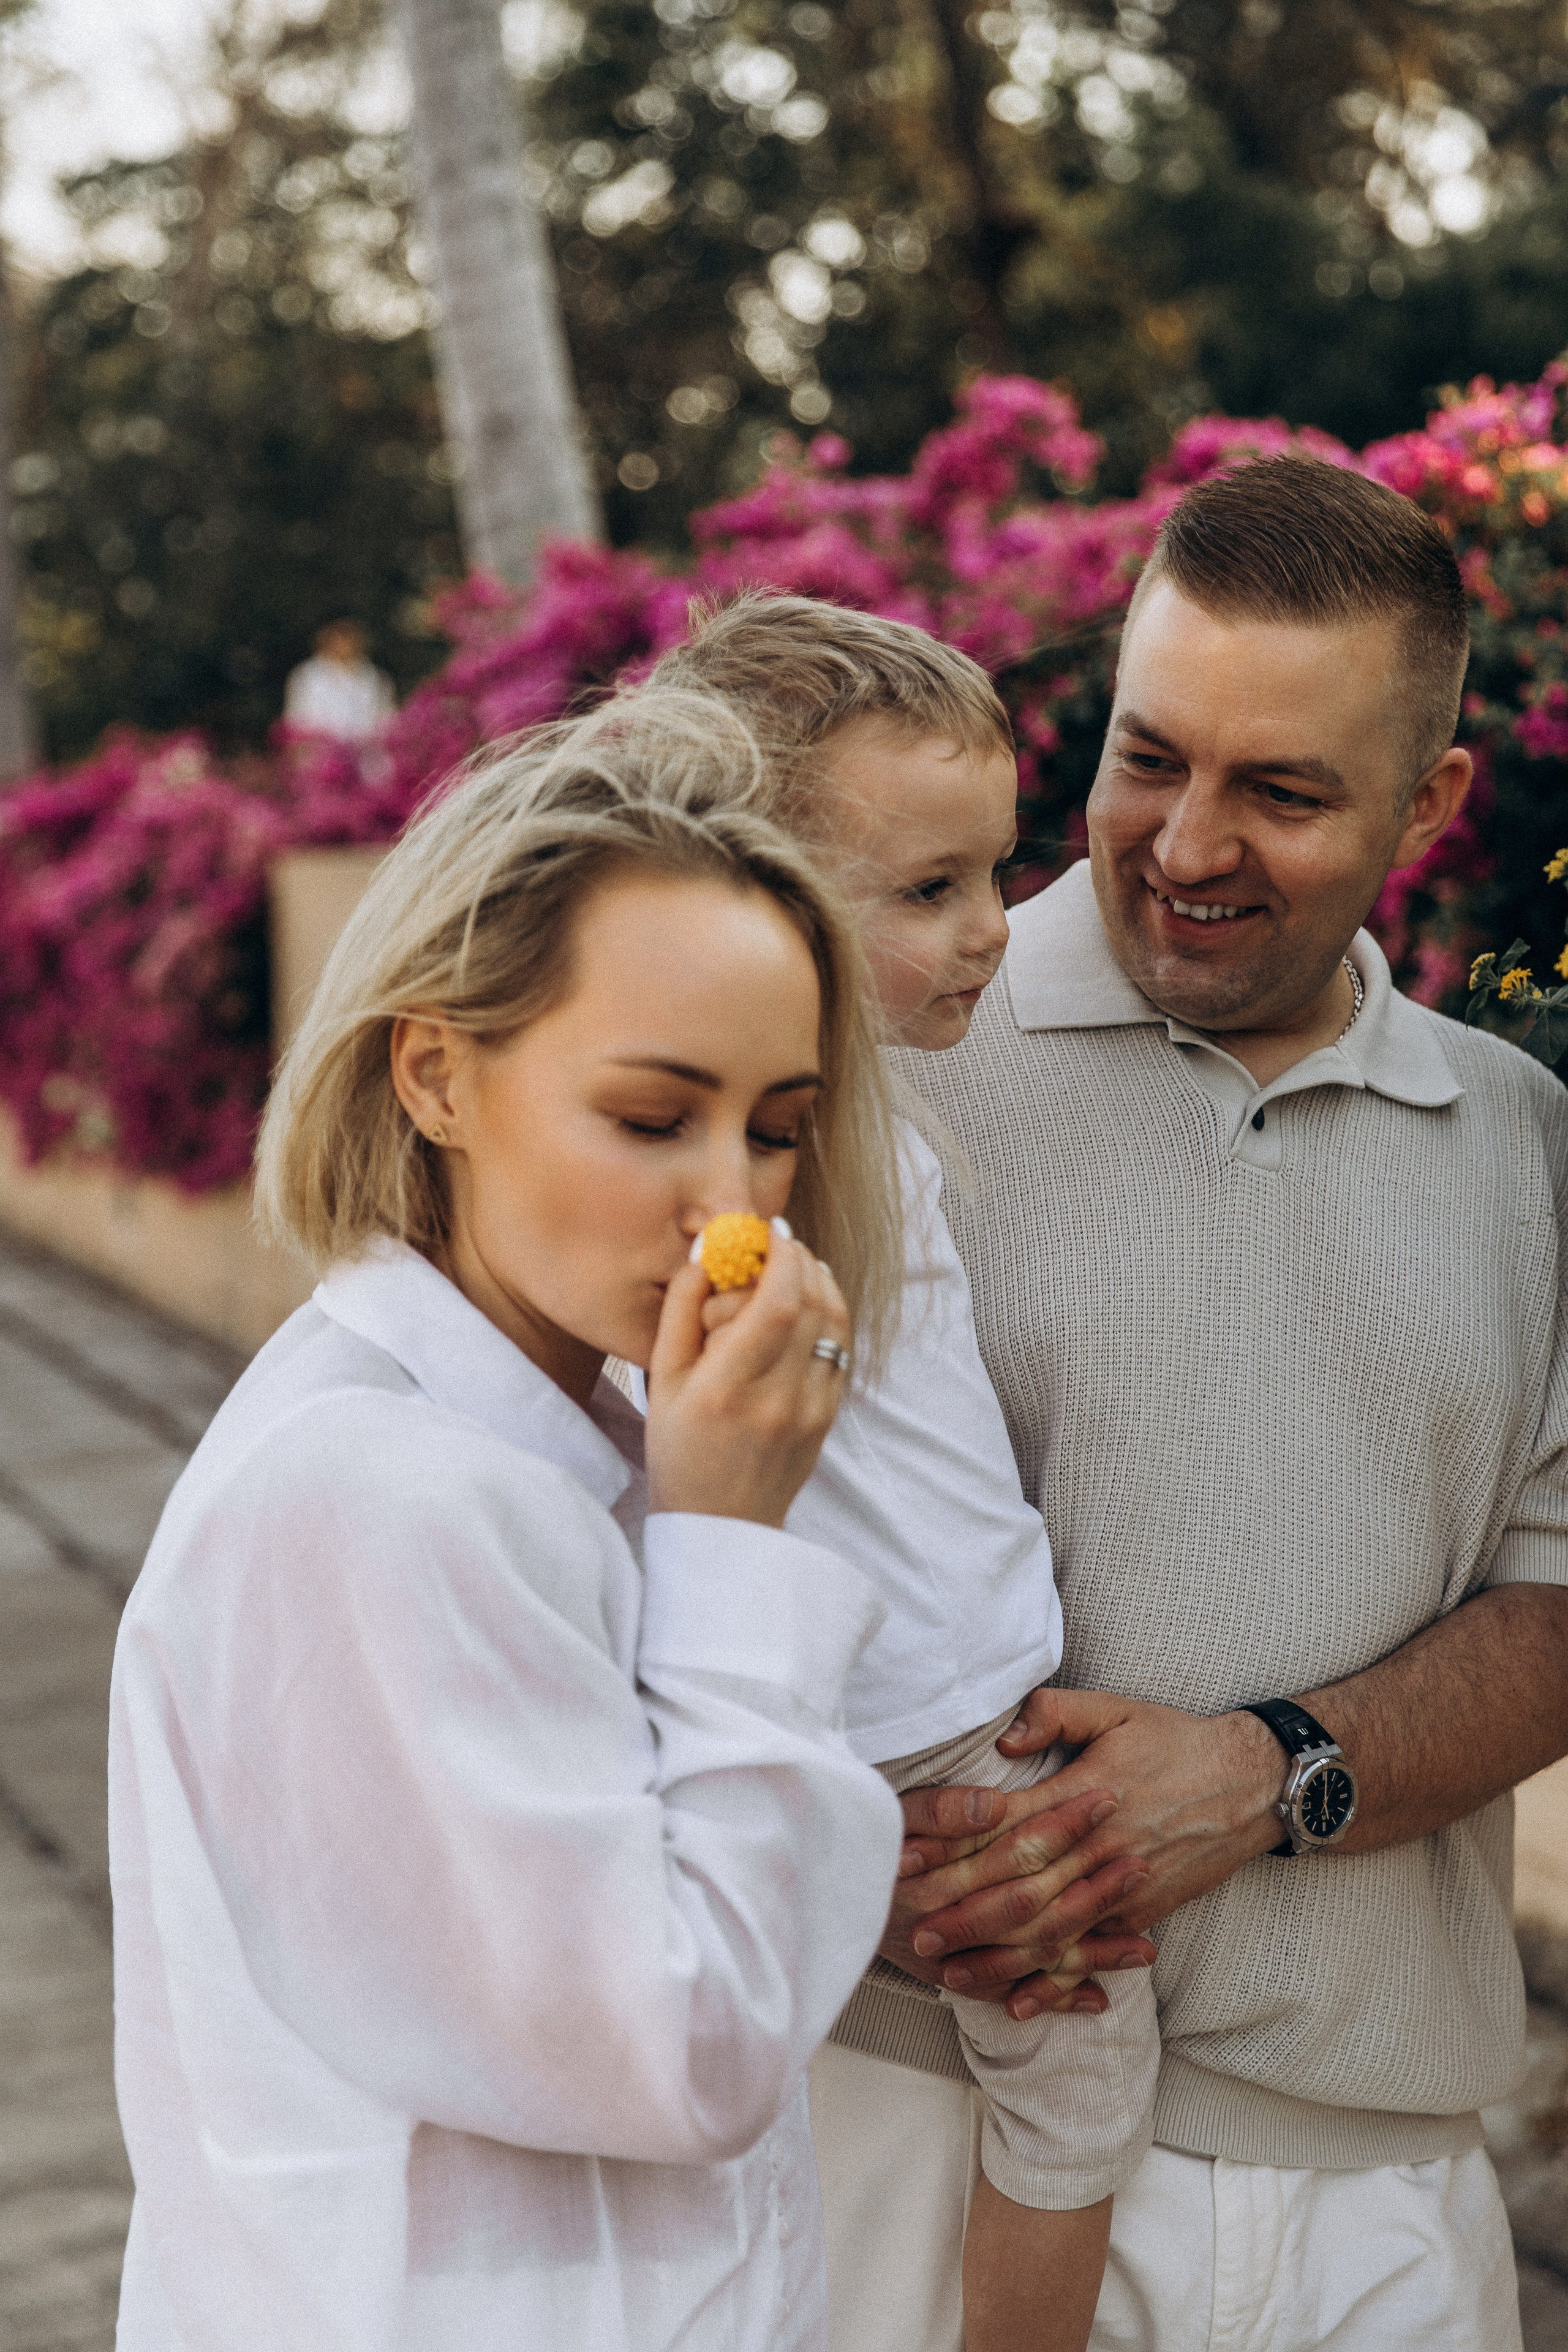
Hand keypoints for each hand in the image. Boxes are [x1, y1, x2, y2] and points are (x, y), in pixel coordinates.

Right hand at [644, 1232, 849, 1527]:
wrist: (722, 1526)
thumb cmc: (679, 1451)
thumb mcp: (660, 1383)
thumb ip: (680, 1313)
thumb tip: (706, 1253)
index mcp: (726, 1389)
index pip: (776, 1303)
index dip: (781, 1256)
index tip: (769, 1231)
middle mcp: (777, 1399)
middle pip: (811, 1304)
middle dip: (799, 1259)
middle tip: (779, 1242)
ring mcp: (810, 1410)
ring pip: (834, 1323)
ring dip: (820, 1281)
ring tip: (795, 1265)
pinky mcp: (828, 1417)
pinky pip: (841, 1349)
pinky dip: (830, 1314)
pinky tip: (809, 1303)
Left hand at [892, 1689, 1282, 2012]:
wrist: (1252, 1781)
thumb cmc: (1174, 1739)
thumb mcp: (1115, 1709)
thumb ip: (1055, 1713)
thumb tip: (1005, 1737)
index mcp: (1084, 1793)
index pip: (1004, 1825)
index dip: (952, 1844)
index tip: (907, 1858)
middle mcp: (1100, 1847)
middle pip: (1020, 1888)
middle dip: (963, 1913)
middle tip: (912, 1930)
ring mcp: (1123, 1886)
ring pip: (1051, 1931)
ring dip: (997, 1956)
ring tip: (946, 1972)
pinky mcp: (1144, 1912)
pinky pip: (1092, 1952)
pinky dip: (1055, 1982)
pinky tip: (1019, 2003)